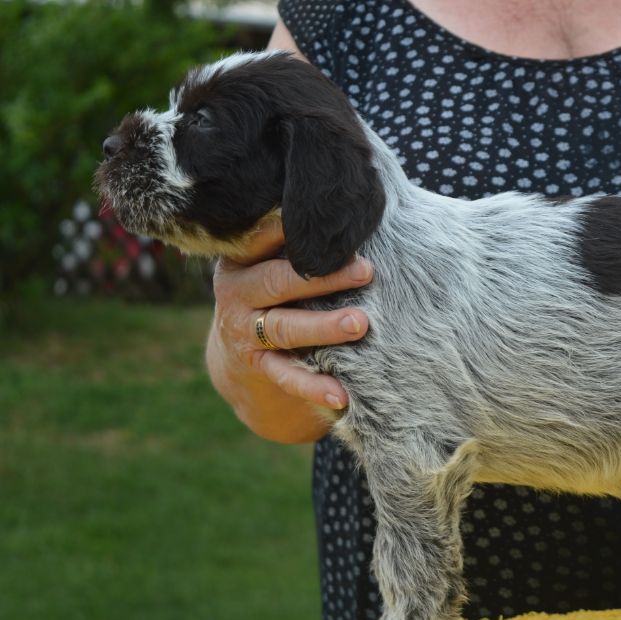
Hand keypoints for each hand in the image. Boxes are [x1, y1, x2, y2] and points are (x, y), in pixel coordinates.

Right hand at [206, 214, 372, 441]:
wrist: (239, 358)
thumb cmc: (275, 294)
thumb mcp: (273, 263)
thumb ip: (298, 242)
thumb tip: (353, 207)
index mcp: (242, 258)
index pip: (265, 237)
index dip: (295, 230)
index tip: (333, 224)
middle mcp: (237, 292)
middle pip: (279, 281)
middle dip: (322, 277)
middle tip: (366, 271)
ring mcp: (244, 332)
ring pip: (285, 328)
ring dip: (323, 326)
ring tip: (360, 324)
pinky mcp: (257, 367)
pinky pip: (287, 376)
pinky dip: (314, 386)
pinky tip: (341, 394)